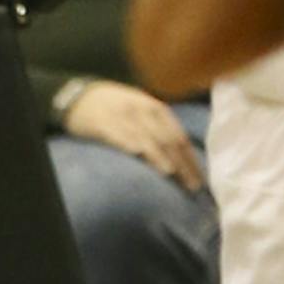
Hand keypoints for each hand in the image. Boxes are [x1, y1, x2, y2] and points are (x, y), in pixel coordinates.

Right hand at [60, 83, 206, 187]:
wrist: (82, 96)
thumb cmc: (117, 107)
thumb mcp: (142, 111)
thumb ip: (159, 128)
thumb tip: (182, 154)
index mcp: (156, 108)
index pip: (178, 135)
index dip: (190, 157)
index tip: (201, 180)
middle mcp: (143, 110)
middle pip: (167, 139)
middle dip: (182, 163)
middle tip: (192, 187)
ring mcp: (124, 116)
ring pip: (146, 138)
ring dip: (160, 156)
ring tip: (171, 173)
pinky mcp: (103, 122)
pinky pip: (118, 133)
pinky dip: (129, 142)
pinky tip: (137, 153)